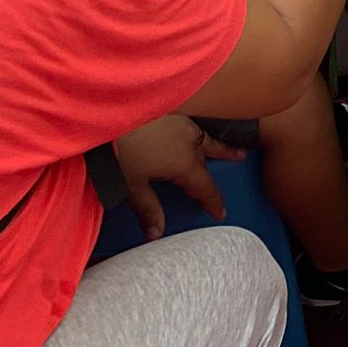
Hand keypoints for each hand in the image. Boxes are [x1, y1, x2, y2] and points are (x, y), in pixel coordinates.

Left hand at [114, 116, 244, 242]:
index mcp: (184, 162)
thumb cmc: (120, 152)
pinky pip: (192, 126)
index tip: (221, 213)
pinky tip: (192, 131)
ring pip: (204, 138)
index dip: (214, 202)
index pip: (205, 186)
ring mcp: (182, 123)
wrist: (108, 115)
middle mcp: (190, 141)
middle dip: (219, 165)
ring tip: (233, 148)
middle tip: (239, 160)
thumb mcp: (132, 186)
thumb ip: (148, 209)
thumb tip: (156, 234)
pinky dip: (198, 133)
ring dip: (216, 145)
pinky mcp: (171, 112)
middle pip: (208, 158)